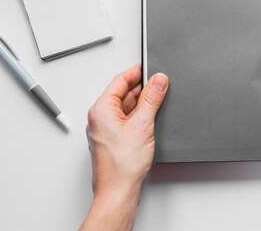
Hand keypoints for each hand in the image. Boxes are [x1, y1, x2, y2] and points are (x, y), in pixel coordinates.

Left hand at [86, 64, 168, 200]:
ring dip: (142, 103)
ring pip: (125, 107)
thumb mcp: (143, 124)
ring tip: (158, 104)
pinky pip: (126, 120)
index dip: (137, 72)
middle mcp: (100, 118)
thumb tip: (158, 80)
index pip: (120, 81)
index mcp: (101, 109)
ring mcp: (105, 130)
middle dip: (142, 88)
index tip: (150, 67)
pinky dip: (139, 116)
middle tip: (160, 84)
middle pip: (123, 93)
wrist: (118, 191)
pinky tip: (150, 120)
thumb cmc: (121, 165)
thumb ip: (152, 99)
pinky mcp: (113, 140)